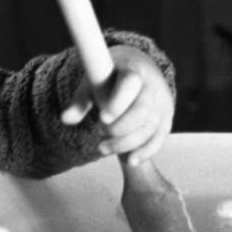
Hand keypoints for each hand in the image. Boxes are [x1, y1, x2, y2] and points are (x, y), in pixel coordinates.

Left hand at [61, 45, 174, 164]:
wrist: (141, 69)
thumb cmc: (112, 76)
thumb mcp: (95, 80)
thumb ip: (81, 100)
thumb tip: (66, 119)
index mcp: (133, 71)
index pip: (129, 84)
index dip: (118, 102)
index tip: (102, 117)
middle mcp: (152, 86)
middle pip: (142, 111)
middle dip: (120, 128)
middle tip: (100, 132)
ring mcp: (162, 104)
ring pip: (149, 128)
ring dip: (126, 144)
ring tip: (103, 149)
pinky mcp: (166, 119)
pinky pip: (158, 139)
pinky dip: (144, 152)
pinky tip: (130, 161)